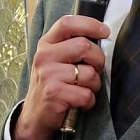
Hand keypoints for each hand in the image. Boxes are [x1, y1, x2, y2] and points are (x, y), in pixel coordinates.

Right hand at [13, 14, 108, 139]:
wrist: (35, 115)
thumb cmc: (52, 85)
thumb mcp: (55, 61)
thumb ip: (71, 46)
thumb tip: (101, 36)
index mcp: (46, 44)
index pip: (67, 23)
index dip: (89, 24)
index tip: (104, 31)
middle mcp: (44, 56)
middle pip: (84, 46)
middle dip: (98, 60)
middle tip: (94, 71)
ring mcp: (48, 74)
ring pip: (89, 73)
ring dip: (94, 85)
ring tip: (83, 89)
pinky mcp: (54, 93)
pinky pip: (86, 94)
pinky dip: (88, 101)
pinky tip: (79, 102)